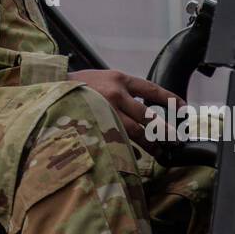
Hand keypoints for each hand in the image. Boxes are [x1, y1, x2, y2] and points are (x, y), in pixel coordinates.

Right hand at [66, 69, 184, 154]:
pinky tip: (135, 155)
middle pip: (147, 116)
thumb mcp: (102, 78)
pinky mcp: (96, 125)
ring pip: (135, 132)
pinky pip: (118, 140)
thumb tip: (143, 109)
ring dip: (150, 144)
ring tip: (159, 152)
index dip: (170, 99)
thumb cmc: (77, 85)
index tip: (184, 108)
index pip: (151, 89)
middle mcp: (115, 94)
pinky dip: (128, 149)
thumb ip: (122, 91)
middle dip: (164, 131)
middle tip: (176, 140)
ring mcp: (105, 111)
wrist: (51, 88)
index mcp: (119, 79)